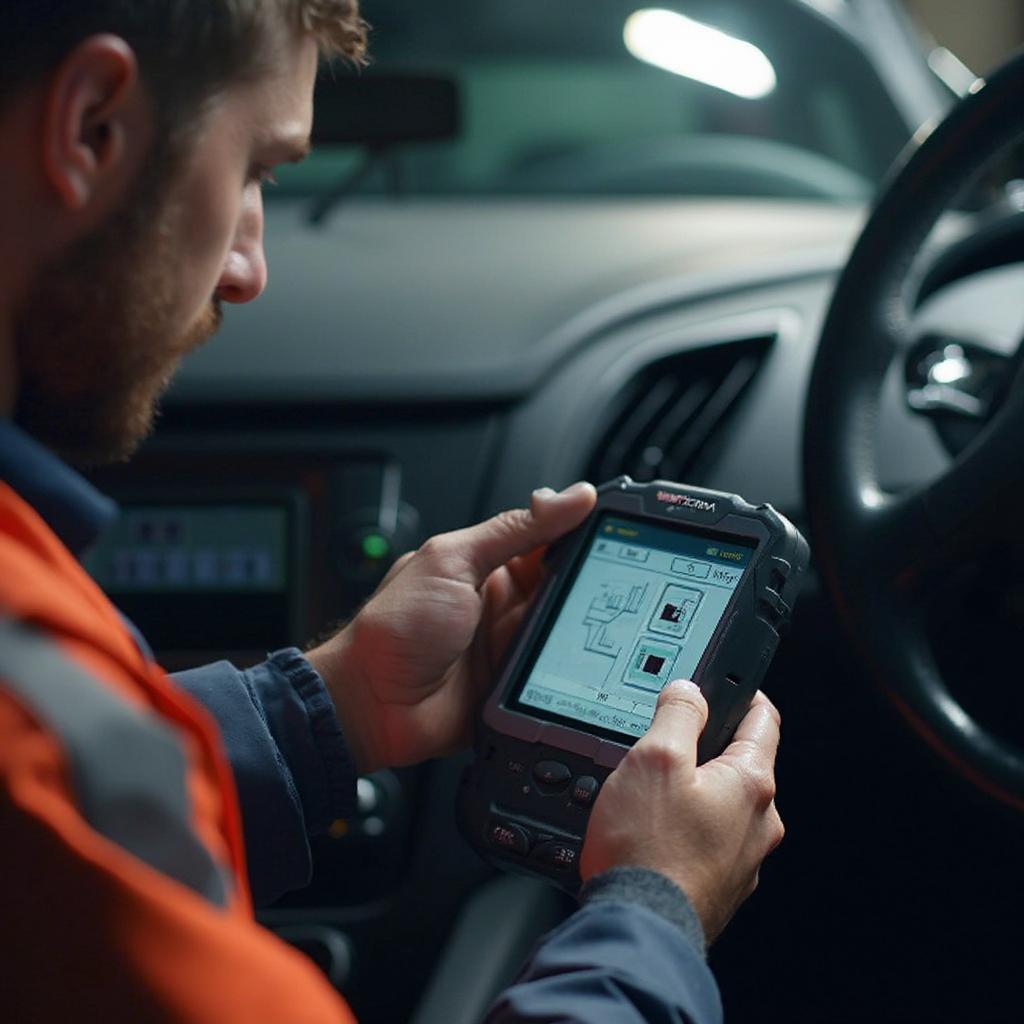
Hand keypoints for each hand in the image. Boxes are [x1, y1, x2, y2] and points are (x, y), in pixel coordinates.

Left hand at [306, 482, 596, 773]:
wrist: (367, 703)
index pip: (550, 539)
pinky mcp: (518, 686)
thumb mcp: (454, 561)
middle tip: (626, 582)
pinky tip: (592, 666)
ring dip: (585, 629)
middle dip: (593, 585)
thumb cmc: (393, 627)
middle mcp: (504, 604)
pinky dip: (575, 670)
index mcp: (488, 565)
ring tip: (610, 625)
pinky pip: (558, 675)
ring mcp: (512, 647)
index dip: (585, 532)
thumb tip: (570, 497)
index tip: (623, 526)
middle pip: (569, 587)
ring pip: (570, 631)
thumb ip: (513, 530)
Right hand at [580, 681, 783, 943]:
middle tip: (669, 740)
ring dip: (694, 793)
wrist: (638, 928)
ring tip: (651, 793)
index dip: (745, 694)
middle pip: (740, 764)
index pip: (763, 720)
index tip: (730, 685)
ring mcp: (741, 860)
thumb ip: (677, 714)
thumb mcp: (655, 757)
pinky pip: (707, 842)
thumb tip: (689, 690)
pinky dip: (685, 830)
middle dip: (708, 747)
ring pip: (723, 806)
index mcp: (751, 784)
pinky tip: (652, 833)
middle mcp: (758, 823)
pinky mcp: (719, 887)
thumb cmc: (648, 849)